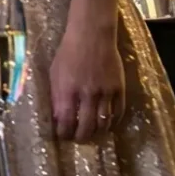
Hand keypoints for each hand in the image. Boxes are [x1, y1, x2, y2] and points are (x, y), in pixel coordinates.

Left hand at [49, 6, 127, 140]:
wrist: (91, 36)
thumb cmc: (68, 53)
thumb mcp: (54, 74)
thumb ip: (56, 96)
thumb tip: (58, 118)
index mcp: (67, 90)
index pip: (66, 122)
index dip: (64, 134)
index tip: (63, 137)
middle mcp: (87, 94)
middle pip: (87, 127)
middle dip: (81, 137)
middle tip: (78, 139)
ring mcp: (105, 92)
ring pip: (104, 123)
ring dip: (98, 132)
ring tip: (93, 133)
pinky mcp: (119, 88)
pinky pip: (118, 112)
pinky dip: (113, 121)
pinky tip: (107, 123)